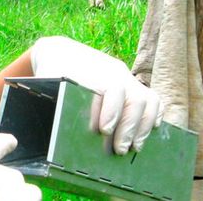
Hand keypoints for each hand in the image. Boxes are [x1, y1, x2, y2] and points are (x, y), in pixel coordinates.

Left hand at [30, 36, 161, 153]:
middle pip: (134, 98)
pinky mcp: (133, 84)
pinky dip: (153, 116)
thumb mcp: (50, 82)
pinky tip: (147, 132)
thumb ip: (57, 99)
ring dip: (142, 126)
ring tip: (134, 147)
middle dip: (128, 127)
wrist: (62, 52)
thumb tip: (61, 128)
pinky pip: (152, 98)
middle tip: (120, 150)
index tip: (104, 130)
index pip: (111, 89)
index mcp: (93, 71)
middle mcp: (115, 73)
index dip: (111, 110)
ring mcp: (126, 78)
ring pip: (147, 99)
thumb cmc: (54, 72)